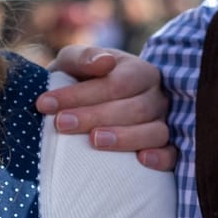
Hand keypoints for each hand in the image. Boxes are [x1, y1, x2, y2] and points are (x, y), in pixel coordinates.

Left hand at [41, 46, 173, 171]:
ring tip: (94, 141)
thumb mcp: (73, 62)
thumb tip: (104, 63)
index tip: (45, 104)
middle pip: (134, 108)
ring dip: (125, 138)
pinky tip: (141, 160)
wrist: (85, 106)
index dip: (82, 94)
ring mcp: (163, 124)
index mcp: (139, 71)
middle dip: (95, 116)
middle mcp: (156, 97)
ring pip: (155, 132)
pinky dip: (161, 158)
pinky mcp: (166, 149)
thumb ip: (83, 57)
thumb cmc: (79, 81)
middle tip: (61, 124)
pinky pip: (172, 155)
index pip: (117, 83)